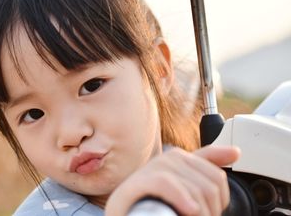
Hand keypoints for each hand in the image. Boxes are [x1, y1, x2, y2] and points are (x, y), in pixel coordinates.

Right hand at [105, 145, 240, 215]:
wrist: (126, 213)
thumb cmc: (151, 204)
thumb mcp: (182, 184)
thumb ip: (206, 165)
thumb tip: (236, 152)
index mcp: (179, 160)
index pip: (216, 175)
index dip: (219, 200)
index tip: (208, 212)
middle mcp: (166, 160)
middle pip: (210, 184)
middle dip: (210, 210)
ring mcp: (151, 170)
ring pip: (193, 187)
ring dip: (199, 212)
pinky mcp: (138, 183)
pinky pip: (166, 183)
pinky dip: (181, 198)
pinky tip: (187, 210)